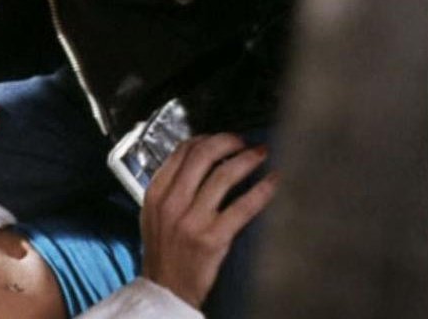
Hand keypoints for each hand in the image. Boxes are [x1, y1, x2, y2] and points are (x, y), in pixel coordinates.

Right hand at [141, 133, 277, 308]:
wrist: (167, 288)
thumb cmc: (164, 252)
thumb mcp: (154, 214)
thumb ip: (170, 187)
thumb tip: (196, 159)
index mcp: (156, 194)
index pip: (181, 152)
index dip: (206, 138)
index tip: (221, 138)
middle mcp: (172, 203)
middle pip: (202, 156)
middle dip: (228, 142)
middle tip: (243, 142)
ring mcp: (193, 220)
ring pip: (224, 175)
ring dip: (247, 160)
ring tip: (260, 155)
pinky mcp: (214, 238)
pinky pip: (243, 206)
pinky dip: (263, 190)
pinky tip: (274, 182)